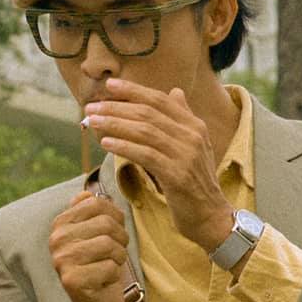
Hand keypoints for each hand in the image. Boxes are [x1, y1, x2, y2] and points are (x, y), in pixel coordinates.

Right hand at [50, 187, 128, 301]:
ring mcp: (62, 260)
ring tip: (110, 266)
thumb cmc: (100, 266)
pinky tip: (104, 281)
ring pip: (109, 245)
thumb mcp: (96, 235)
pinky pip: (110, 267)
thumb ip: (91, 212)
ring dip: (119, 257)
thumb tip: (85, 193)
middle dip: (120, 239)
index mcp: (60, 224)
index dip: (116, 217)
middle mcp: (56, 240)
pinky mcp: (72, 280)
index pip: (97, 204)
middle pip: (106, 223)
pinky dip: (115, 275)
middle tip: (116, 253)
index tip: (114, 233)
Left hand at [84, 78, 234, 251]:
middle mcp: (192, 135)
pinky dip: (123, 146)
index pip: (160, 99)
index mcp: (194, 125)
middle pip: (148, 113)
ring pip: (144, 131)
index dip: (133, 90)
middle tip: (91, 107)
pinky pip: (145, 154)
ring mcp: (186, 154)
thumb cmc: (194, 182)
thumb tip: (175, 91)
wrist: (210, 216)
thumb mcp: (193, 146)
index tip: (109, 85)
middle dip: (116, 107)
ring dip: (114, 124)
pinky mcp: (177, 174)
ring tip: (93, 122)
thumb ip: (182, 118)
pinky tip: (106, 143)